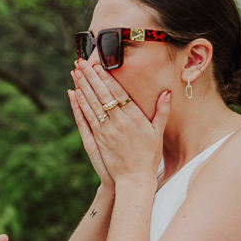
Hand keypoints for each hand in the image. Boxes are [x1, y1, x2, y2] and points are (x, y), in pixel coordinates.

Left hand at [73, 61, 170, 182]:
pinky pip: (87, 118)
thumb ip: (161, 112)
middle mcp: (119, 122)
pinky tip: (74, 94)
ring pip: (92, 104)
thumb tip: (167, 92)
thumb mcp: (158, 133)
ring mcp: (106, 131)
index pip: (117, 92)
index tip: (98, 64)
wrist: (134, 179)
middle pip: (102, 94)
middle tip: (80, 61)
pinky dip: (79, 105)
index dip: (106, 77)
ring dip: (82, 86)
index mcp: (134, 118)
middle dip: (90, 77)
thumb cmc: (149, 156)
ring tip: (75, 72)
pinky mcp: (98, 140)